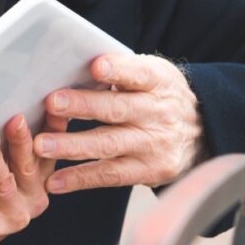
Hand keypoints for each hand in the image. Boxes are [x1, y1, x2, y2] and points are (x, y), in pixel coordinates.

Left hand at [0, 113, 57, 244]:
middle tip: (15, 119)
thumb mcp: (2, 166)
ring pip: (3, 183)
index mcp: (39, 178)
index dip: (53, 129)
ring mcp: (13, 215)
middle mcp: (32, 197)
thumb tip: (8, 103)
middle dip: (22, 141)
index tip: (50, 105)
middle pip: (27, 165)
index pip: (49, 149)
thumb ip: (9, 144)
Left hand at [36, 53, 205, 192]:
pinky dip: (80, 178)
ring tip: (42, 145)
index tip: (96, 67)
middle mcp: (159, 113)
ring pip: (109, 145)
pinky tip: (54, 180)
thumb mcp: (152, 75)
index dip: (118, 71)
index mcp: (158, 82)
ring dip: (72, 146)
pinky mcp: (149, 171)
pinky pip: (110, 176)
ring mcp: (154, 145)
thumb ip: (122, 71)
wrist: (202, 132)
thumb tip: (73, 63)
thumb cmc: (159, 97)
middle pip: (118, 109)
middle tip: (52, 103)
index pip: (139, 74)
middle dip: (83, 106)